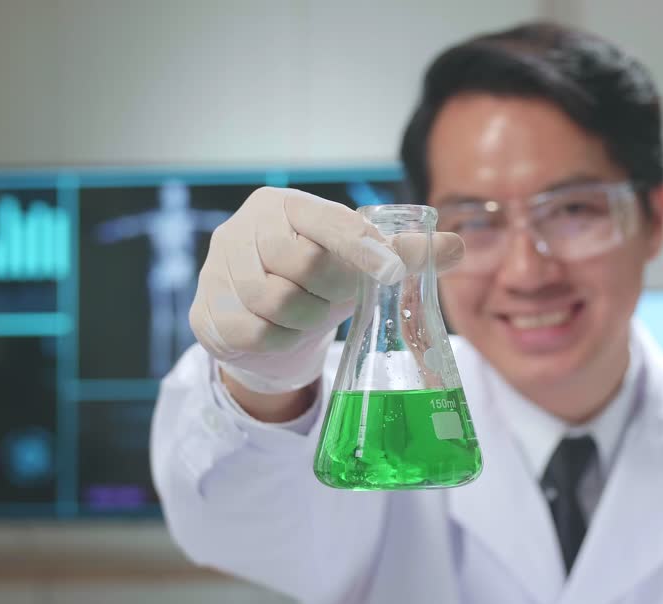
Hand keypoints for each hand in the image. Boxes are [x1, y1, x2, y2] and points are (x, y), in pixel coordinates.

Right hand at [189, 187, 462, 394]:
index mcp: (283, 205)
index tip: (392, 272)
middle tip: (339, 299)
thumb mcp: (358, 261)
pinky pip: (255, 333)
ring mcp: (217, 268)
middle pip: (301, 262)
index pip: (327, 220)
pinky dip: (281, 340)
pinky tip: (287, 332)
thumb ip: (405, 252)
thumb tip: (458, 246)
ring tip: (313, 314)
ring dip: (307, 317)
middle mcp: (242, 228)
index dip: (362, 246)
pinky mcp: (205, 310)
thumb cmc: (318, 276)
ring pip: (275, 301)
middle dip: (331, 290)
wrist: (260, 313)